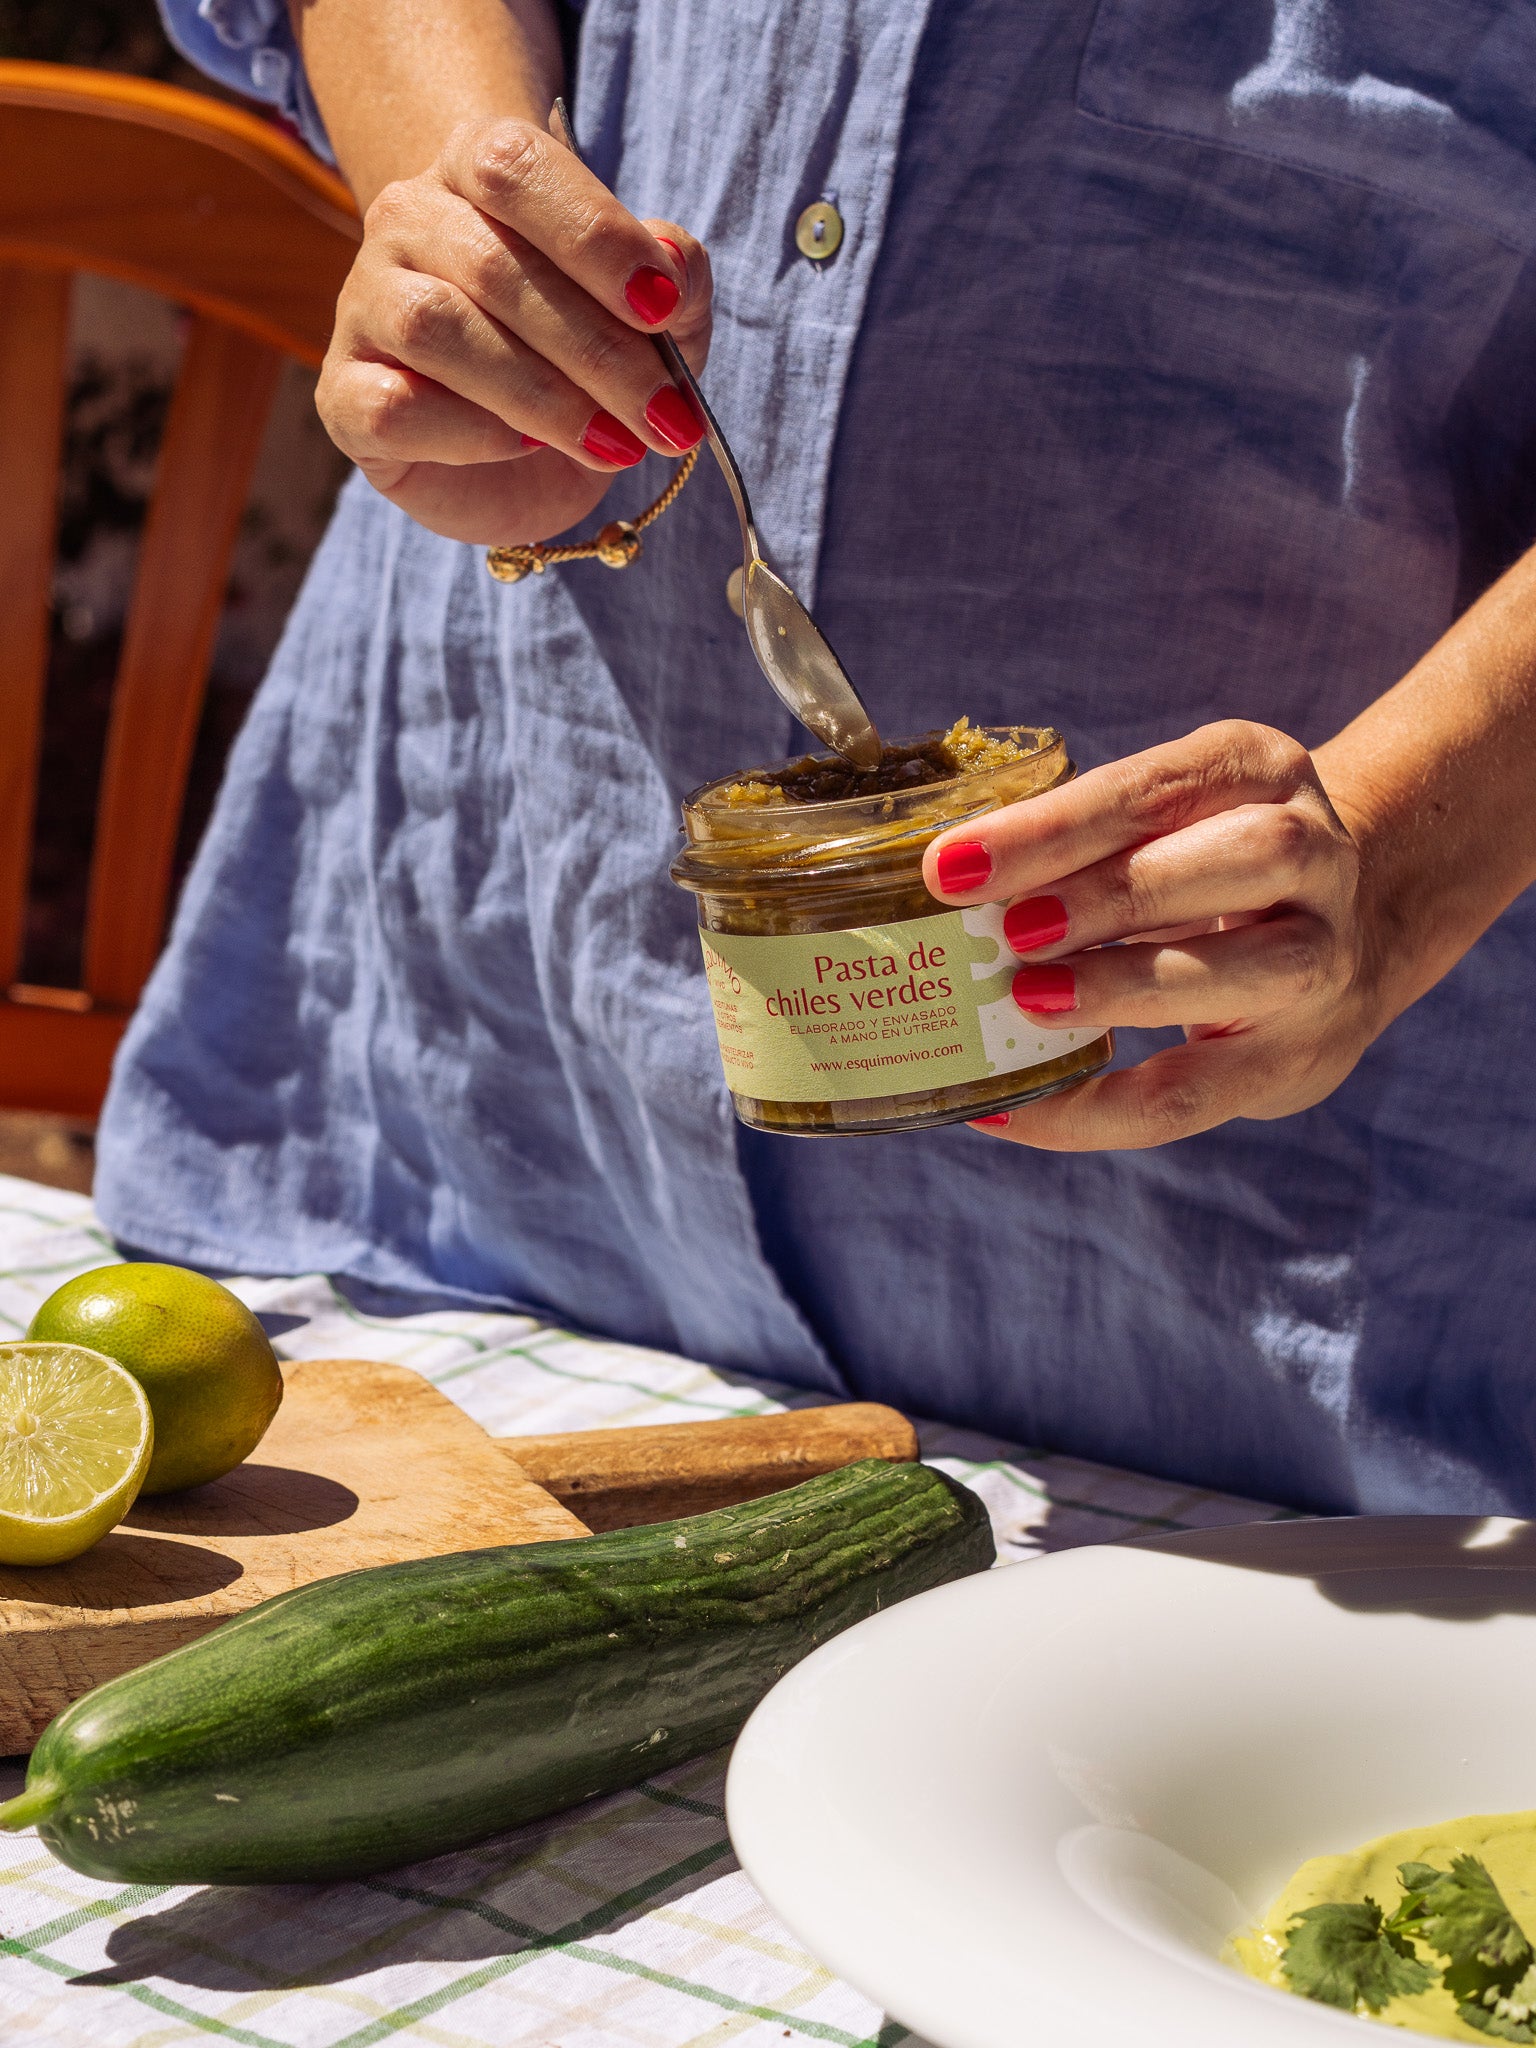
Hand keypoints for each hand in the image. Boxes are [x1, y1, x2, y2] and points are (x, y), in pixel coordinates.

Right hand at [316, 114, 712, 543]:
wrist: (524, 456)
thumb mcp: (656, 320)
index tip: (663, 306)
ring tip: (613, 444)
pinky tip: (523, 447)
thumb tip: (672, 265)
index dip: (593, 234)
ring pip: (433, 328)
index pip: (513, 166)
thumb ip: (678, 280)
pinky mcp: (345, 396)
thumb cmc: (588, 358)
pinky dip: (473, 434)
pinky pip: (394, 407)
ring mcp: (364, 306)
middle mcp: (405, 220)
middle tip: (665, 415)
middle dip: (595, 350)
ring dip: (541, 396)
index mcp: (474, 169)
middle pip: (489, 265)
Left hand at [922, 721, 1386, 1149]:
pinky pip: (1195, 1096)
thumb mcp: (1166, 818)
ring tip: (1026, 1001)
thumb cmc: (1204, 862)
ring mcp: (1323, 957)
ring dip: (1125, 987)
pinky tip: (1017, 1109)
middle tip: (1009, 928)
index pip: (1164, 786)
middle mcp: (1316, 853)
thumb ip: (1081, 842)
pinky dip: (1096, 1110)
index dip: (1058, 825)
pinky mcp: (1297, 1058)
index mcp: (1261, 769)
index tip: (953, 864)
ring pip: (1247, 971)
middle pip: (1243, 859)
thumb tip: (943, 887)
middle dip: (1114, 893)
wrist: (1345, 934)